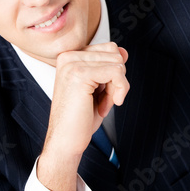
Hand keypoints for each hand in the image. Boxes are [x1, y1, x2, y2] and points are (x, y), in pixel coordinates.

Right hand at [37, 43, 128, 190]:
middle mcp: (68, 56)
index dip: (113, 74)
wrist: (65, 141)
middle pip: (115, 55)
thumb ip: (109, 67)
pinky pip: (117, 73)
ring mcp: (72, 64)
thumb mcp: (99, 87)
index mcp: (70, 57)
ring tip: (100, 104)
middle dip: (116, 81)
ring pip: (118, 63)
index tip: (100, 94)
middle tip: (101, 101)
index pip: (109, 49)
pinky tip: (105, 107)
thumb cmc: (80, 118)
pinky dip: (119, 92)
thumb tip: (123, 51)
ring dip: (116, 88)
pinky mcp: (80, 74)